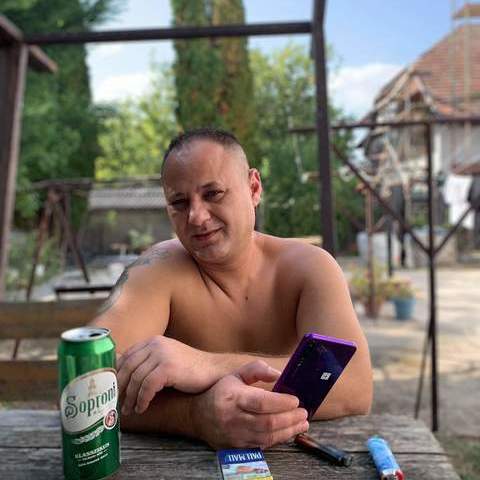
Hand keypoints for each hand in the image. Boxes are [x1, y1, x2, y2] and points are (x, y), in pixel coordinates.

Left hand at [117, 336, 216, 414]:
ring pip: (136, 379)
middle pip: (127, 367)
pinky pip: (147, 386)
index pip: (126, 356)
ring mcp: (162, 354)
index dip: (116, 375)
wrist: (214, 370)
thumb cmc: (189, 369)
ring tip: (130, 410)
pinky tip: (142, 408)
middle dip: (119, 388)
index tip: (112, 390)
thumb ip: (148, 362)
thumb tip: (123, 377)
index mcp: (153, 341)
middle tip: (117, 403)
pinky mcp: (168, 367)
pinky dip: (142, 399)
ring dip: (130, 398)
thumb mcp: (166, 359)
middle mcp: (155, 344)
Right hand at [191, 360, 308, 448]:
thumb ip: (257, 370)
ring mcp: (234, 435)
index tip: (295, 400)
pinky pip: (262, 445)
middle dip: (290, 419)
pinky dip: (278, 439)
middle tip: (304, 413)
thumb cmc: (221, 392)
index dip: (281, 402)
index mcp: (233, 397)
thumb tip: (278, 374)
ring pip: (267, 437)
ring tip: (302, 423)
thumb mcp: (236, 374)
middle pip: (267, 423)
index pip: (261, 402)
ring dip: (288, 431)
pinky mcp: (237, 448)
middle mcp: (233, 418)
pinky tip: (288, 431)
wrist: (198, 416)